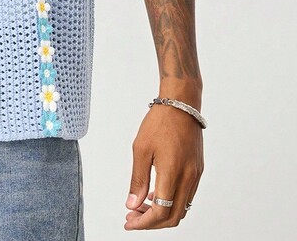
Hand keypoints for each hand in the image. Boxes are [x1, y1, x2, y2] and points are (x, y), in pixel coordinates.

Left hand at [124, 103, 202, 229]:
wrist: (181, 104)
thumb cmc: (160, 122)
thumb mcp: (141, 149)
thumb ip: (138, 179)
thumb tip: (132, 204)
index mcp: (173, 173)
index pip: (161, 212)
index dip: (144, 223)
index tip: (129, 222)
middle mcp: (189, 178)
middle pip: (173, 217)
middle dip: (152, 222)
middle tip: (133, 217)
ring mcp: (195, 175)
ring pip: (182, 208)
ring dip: (162, 213)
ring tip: (141, 206)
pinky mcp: (198, 170)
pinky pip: (186, 196)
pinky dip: (171, 202)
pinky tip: (155, 194)